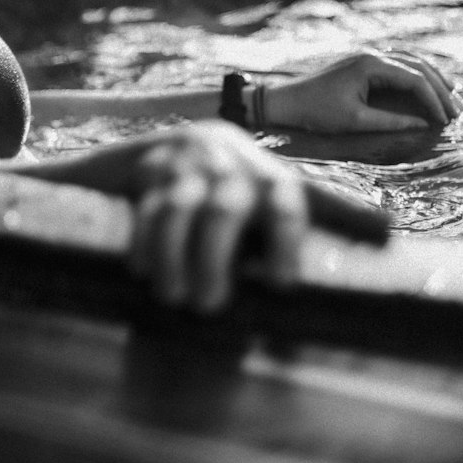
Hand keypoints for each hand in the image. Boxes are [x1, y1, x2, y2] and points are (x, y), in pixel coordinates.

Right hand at [126, 123, 307, 312]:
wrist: (184, 142)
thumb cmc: (239, 196)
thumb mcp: (271, 205)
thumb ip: (299, 243)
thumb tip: (320, 320)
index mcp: (269, 179)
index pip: (284, 206)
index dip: (285, 244)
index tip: (280, 285)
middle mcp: (230, 164)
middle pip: (223, 211)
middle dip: (213, 261)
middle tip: (208, 306)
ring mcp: (187, 163)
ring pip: (177, 210)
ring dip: (172, 257)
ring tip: (172, 297)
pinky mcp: (151, 167)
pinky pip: (145, 207)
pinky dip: (142, 242)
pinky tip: (142, 271)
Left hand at [264, 48, 459, 134]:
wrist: (285, 101)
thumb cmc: (316, 112)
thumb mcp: (355, 121)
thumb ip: (391, 121)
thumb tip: (422, 124)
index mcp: (370, 65)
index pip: (414, 78)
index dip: (433, 100)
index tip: (445, 121)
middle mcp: (371, 55)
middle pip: (417, 66)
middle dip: (440, 88)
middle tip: (457, 112)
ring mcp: (367, 57)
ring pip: (410, 62)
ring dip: (432, 79)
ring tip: (450, 97)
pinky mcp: (362, 64)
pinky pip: (398, 64)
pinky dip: (416, 74)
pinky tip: (426, 86)